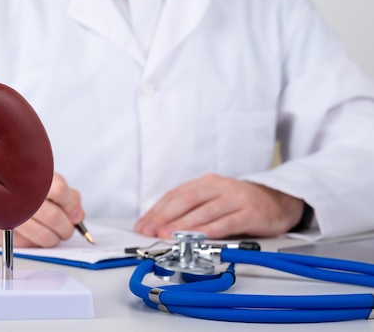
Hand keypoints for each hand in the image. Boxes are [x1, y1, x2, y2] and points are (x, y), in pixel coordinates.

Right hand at [0, 173, 84, 246]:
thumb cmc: (13, 191)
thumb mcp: (39, 185)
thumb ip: (65, 197)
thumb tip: (78, 215)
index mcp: (28, 175)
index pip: (59, 189)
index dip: (70, 205)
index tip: (73, 214)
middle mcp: (15, 193)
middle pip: (54, 216)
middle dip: (65, 228)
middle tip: (66, 229)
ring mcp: (4, 213)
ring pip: (43, 235)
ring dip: (54, 239)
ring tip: (54, 235)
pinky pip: (27, 245)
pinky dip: (36, 244)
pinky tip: (34, 237)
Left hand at [134, 173, 304, 238]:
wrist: (277, 201)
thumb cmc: (239, 202)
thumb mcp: (213, 199)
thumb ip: (191, 208)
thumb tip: (161, 224)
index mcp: (206, 182)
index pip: (175, 194)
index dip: (157, 210)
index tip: (143, 224)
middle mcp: (218, 187)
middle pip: (186, 199)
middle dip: (165, 216)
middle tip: (150, 229)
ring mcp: (235, 198)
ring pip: (204, 211)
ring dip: (183, 224)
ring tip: (167, 234)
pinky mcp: (250, 212)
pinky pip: (227, 222)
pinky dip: (210, 230)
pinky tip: (198, 238)